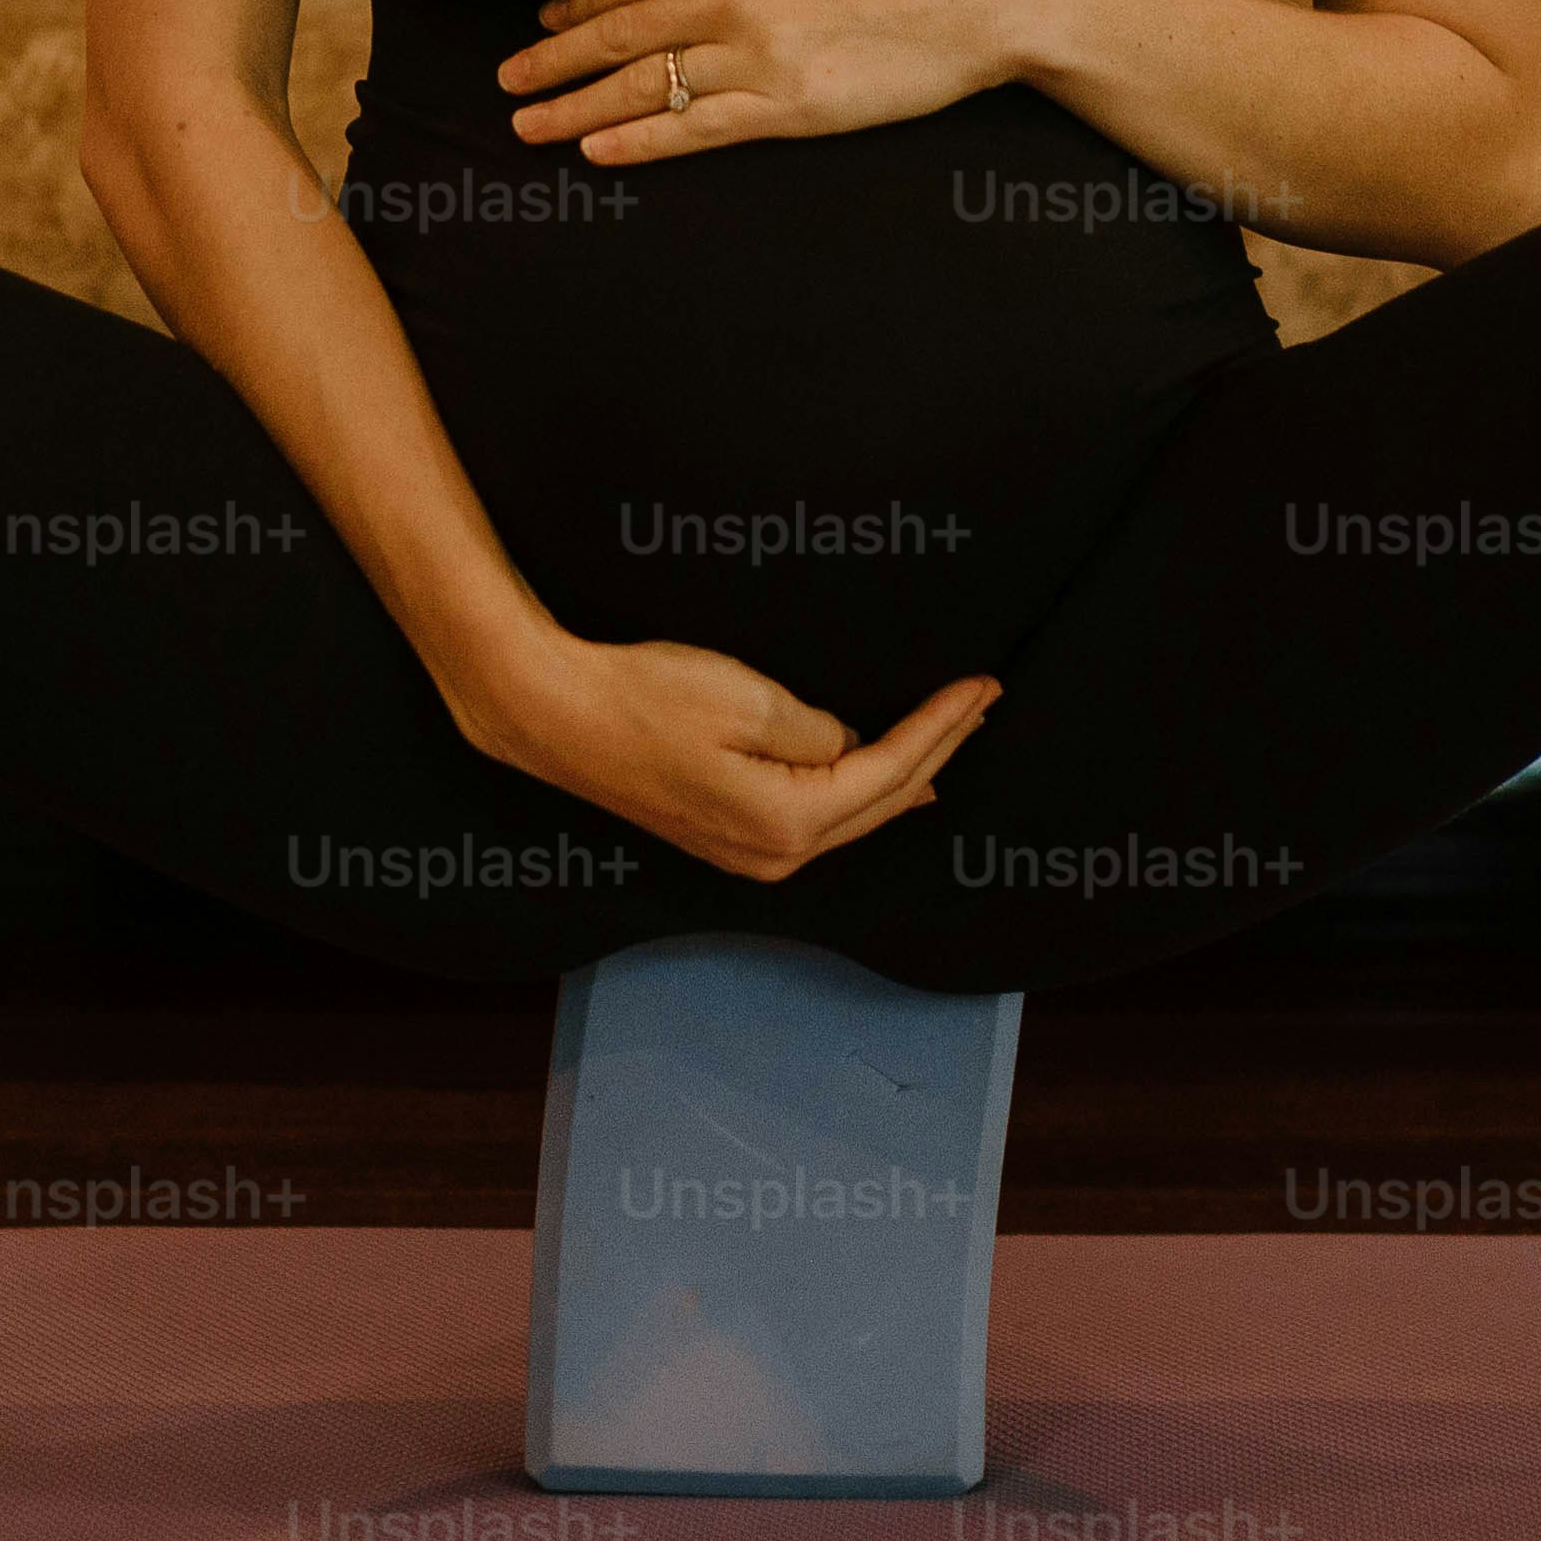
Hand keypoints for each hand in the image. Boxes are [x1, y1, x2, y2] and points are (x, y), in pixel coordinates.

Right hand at [451, 628, 998, 886]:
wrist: (555, 715)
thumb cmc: (643, 699)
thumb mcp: (745, 700)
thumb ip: (814, 730)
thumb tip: (844, 745)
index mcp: (788, 822)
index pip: (892, 770)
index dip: (943, 725)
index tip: (983, 685)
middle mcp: (774, 855)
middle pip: (883, 803)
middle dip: (940, 750)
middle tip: (985, 702)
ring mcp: (747, 854)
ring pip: (853, 815)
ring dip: (907, 774)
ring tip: (952, 738)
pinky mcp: (724, 835)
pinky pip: (818, 818)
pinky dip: (861, 793)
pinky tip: (879, 781)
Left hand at [498, 0, 1059, 160]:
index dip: (582, 3)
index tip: (546, 21)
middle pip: (621, 33)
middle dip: (555, 59)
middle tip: (508, 78)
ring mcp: (758, 54)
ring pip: (644, 85)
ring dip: (576, 108)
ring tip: (528, 124)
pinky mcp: (789, 107)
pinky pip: (694, 131)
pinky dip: (637, 142)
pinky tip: (597, 152)